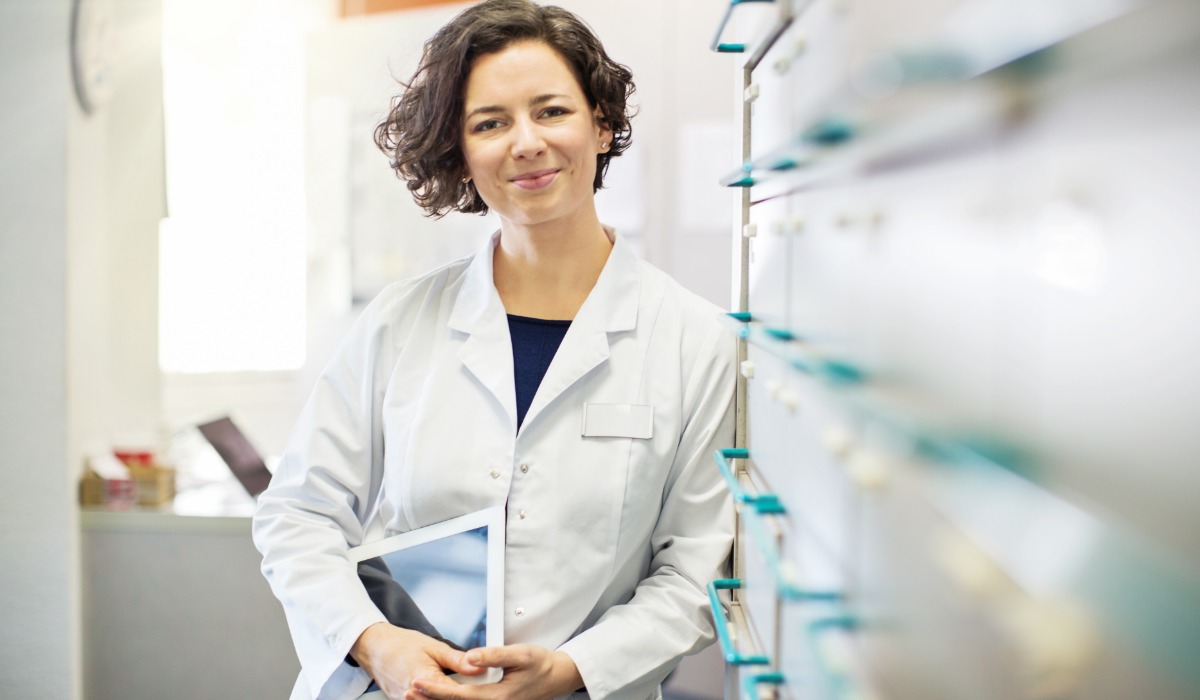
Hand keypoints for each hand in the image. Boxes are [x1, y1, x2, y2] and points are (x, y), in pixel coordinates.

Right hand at [351, 622, 483, 698]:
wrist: (375, 648)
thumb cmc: (400, 645)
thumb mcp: (433, 647)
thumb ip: (457, 660)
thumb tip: (478, 667)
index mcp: (425, 680)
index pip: (456, 694)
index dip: (472, 691)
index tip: (483, 684)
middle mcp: (415, 697)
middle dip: (459, 696)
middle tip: (469, 685)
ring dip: (446, 697)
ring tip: (451, 683)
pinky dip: (433, 698)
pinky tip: (440, 691)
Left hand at [410, 644, 582, 699]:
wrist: (557, 678)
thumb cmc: (540, 664)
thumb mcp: (521, 654)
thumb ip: (494, 655)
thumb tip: (471, 657)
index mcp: (497, 697)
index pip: (458, 696)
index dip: (436, 689)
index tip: (417, 681)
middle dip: (430, 699)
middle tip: (408, 691)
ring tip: (417, 695)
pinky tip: (442, 696)